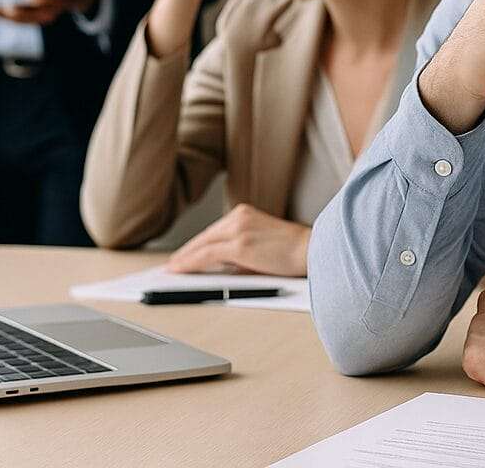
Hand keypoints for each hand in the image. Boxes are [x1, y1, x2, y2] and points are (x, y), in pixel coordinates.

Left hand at [165, 203, 309, 276]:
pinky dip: (190, 262)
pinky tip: (180, 270)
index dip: (195, 245)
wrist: (312, 251)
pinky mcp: (240, 245)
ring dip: (184, 258)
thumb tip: (218, 267)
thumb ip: (239, 251)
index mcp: (244, 214)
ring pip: (202, 245)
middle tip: (172, 265)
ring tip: (172, 270)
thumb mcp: (261, 245)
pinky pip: (206, 255)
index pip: (213, 231)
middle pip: (204, 236)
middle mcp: (239, 217)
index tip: (182, 255)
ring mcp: (238, 230)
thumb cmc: (292, 252)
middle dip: (186, 252)